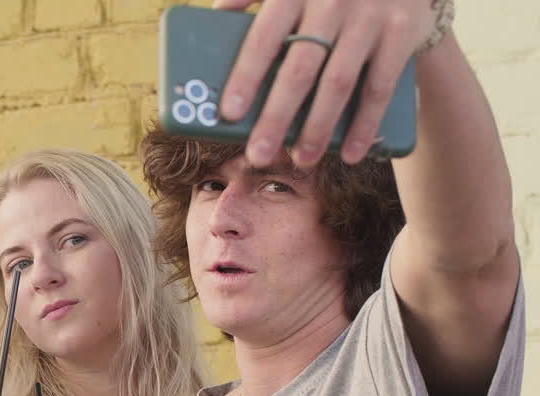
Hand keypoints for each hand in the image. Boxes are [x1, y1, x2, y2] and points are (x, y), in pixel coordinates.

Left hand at [214, 0, 434, 165]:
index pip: (263, 39)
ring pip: (338, 83)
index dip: (246, 77)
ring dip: (318, 128)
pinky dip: (365, 124)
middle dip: (276, 117)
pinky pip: (380, 86)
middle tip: (258, 155)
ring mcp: (368, 18)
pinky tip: (350, 153)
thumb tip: (215, 15)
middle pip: (298, 70)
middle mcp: (330, 3)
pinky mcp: (401, 30)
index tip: (229, 113)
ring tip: (301, 160)